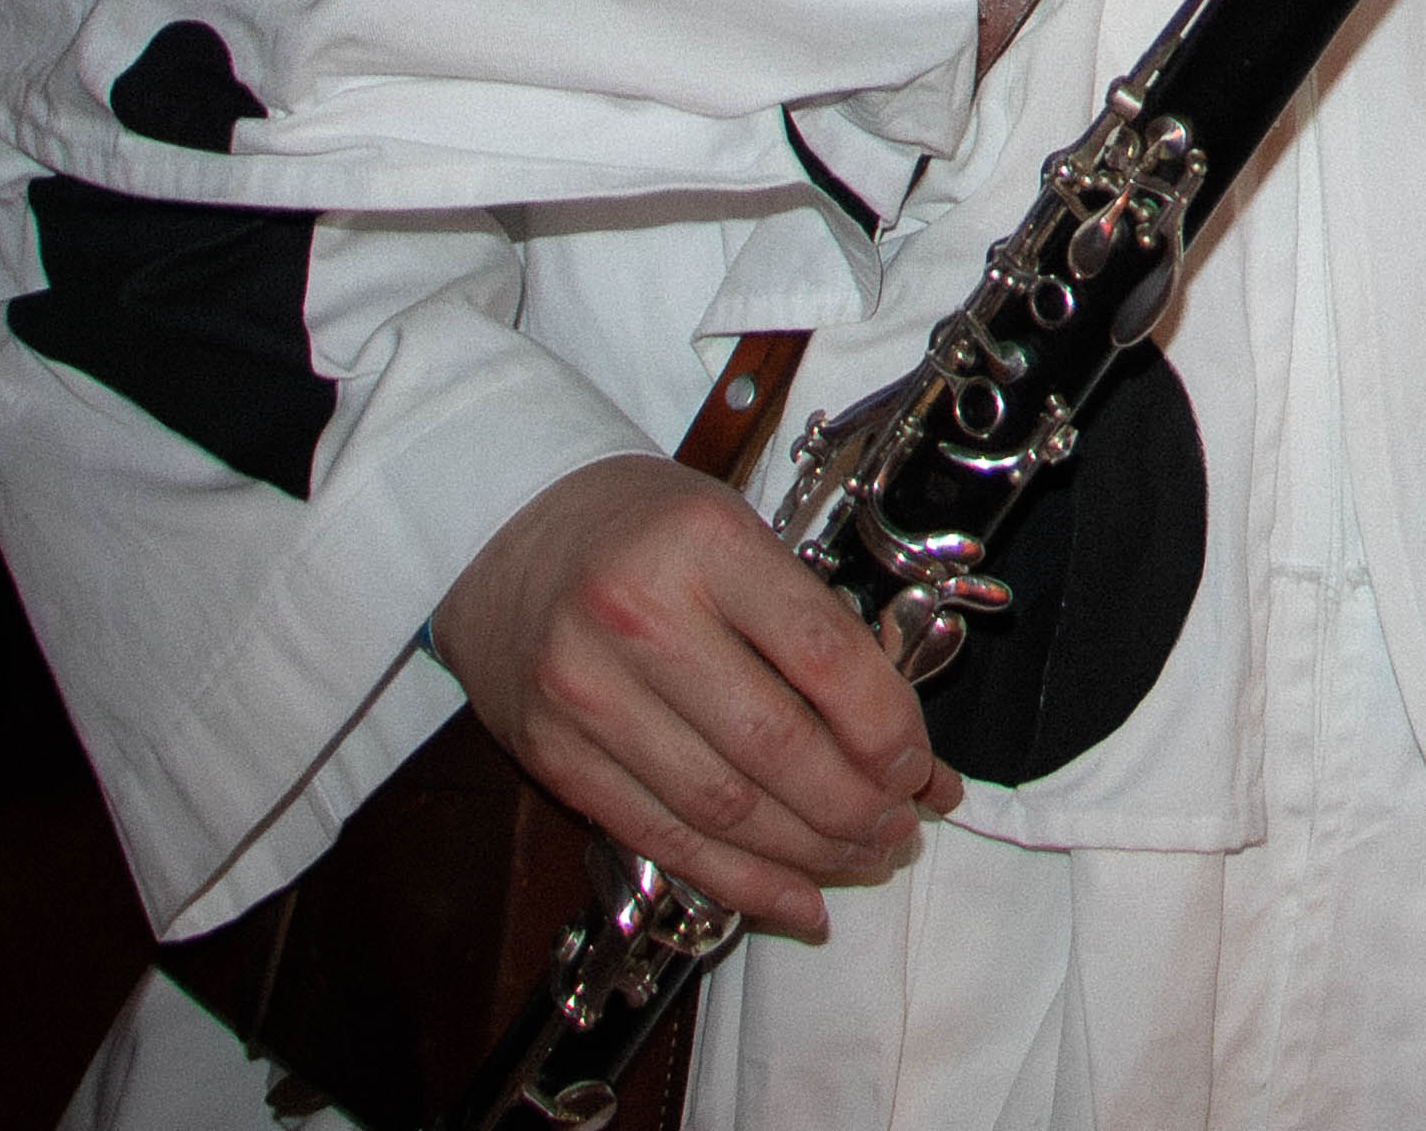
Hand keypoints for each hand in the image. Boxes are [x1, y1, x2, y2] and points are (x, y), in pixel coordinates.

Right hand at [427, 456, 958, 937]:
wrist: (503, 527)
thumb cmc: (643, 527)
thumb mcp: (736, 531)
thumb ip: (811, 622)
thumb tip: (899, 734)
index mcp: (707, 545)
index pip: (825, 656)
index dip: (887, 729)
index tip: (922, 767)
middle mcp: (641, 617)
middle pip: (775, 747)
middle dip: (857, 807)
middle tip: (901, 828)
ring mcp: (587, 692)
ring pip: (722, 808)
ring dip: (809, 853)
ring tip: (863, 859)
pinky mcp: (554, 754)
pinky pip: (661, 838)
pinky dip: (738, 881)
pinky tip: (795, 898)